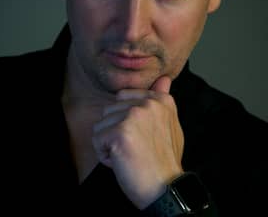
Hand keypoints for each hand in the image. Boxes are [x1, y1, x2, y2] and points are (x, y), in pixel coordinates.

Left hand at [92, 75, 184, 208]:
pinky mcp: (120, 132)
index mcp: (161, 100)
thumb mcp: (170, 124)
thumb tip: (164, 78)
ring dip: (109, 143)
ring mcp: (134, 116)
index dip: (124, 119)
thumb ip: (162, 99)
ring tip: (129, 155)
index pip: (123, 97)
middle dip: (115, 131)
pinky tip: (122, 162)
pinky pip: (97, 140)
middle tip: (135, 148)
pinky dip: (105, 155)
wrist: (166, 189)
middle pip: (109, 110)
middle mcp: (148, 103)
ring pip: (101, 125)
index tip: (141, 137)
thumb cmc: (165, 159)